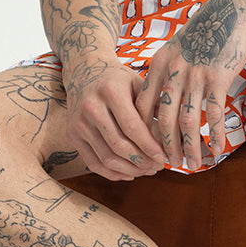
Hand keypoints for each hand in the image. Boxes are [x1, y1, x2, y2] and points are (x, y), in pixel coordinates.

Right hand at [65, 58, 166, 180]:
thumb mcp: (137, 84)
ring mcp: (78, 122)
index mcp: (110, 90)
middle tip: (158, 166)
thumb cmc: (118, 80)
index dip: (149, 146)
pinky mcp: (72, 135)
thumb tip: (173, 136)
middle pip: (119, 145)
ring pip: (107, 158)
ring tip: (147, 171)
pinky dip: (113, 173)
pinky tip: (130, 174)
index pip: (132, 126)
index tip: (164, 157)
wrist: (84, 72)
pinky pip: (93, 162)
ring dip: (130, 170)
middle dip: (142, 161)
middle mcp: (90, 106)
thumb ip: (154, 107)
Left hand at [135, 0, 245, 168]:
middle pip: (162, 119)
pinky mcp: (219, 77)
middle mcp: (173, 72)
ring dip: (189, 147)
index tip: (148, 149)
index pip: (143, 107)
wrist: (230, 11)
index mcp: (158, 66)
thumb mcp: (174, 50)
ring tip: (191, 165)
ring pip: (188, 121)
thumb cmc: (202, 33)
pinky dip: (216, 134)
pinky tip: (218, 150)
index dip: (144, 132)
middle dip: (164, 147)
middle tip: (167, 165)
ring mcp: (196, 75)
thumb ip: (163, 75)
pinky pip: (215, 113)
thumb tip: (154, 104)